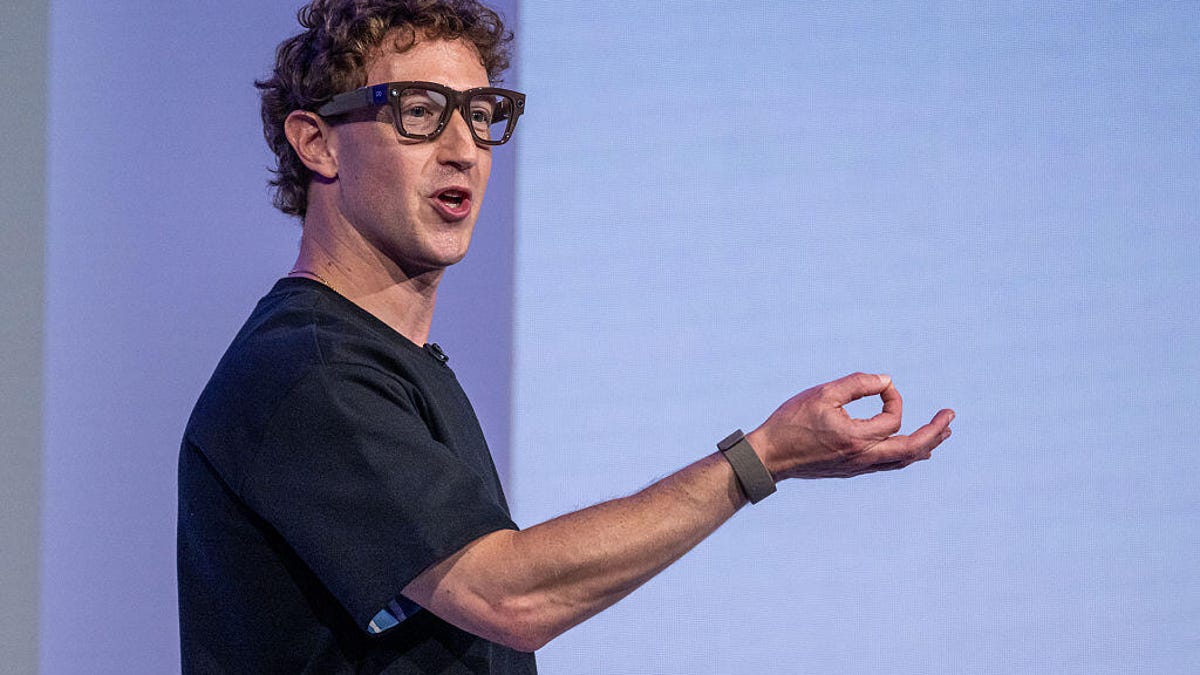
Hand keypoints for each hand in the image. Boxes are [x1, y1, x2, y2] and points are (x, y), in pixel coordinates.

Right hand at [746, 372, 953, 479]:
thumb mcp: (822, 393)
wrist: (770, 456)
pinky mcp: (850, 471)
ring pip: (902, 461)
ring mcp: (858, 467)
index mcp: (857, 438)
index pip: (893, 417)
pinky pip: (888, 465)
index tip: (879, 385)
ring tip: (942, 435)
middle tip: (951, 417)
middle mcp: (863, 457)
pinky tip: (912, 451)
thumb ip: (857, 384)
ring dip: (925, 446)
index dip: (892, 396)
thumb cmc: (792, 422)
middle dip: (935, 432)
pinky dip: (906, 455)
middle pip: (912, 449)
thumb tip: (887, 381)